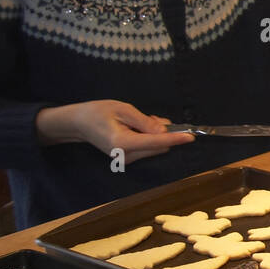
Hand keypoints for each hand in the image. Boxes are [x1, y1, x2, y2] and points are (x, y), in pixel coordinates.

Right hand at [36, 100, 194, 162]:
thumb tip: (164, 130)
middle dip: (163, 132)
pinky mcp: (127, 158)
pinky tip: (138, 127)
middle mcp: (125, 155)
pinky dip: (149, 137)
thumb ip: (145, 122)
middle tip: (152, 117)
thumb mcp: (123, 109)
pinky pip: (147, 148)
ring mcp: (126, 159)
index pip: (156, 142)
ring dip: (156, 134)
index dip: (175, 138)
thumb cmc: (98, 112)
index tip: (191, 137)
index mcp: (123, 143)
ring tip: (141, 120)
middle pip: (158, 146)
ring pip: (154, 147)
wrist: (78, 123)